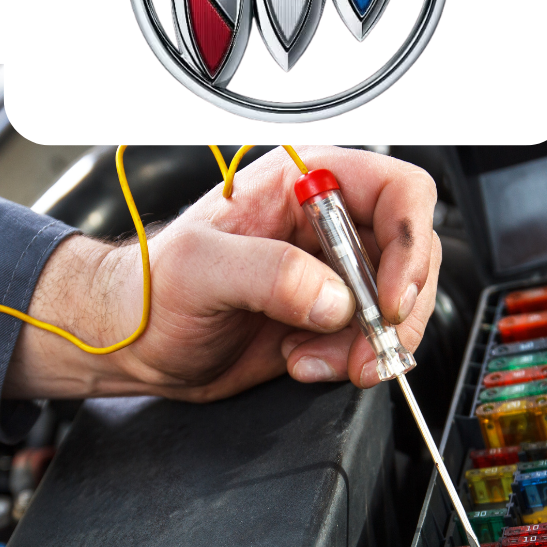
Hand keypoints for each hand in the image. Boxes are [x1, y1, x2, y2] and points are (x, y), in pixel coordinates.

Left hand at [3, 146, 441, 401]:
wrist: (136, 342)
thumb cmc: (151, 288)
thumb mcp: (198, 269)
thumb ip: (266, 272)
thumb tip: (334, 299)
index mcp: (302, 185)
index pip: (396, 191)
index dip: (408, 242)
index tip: (389, 297)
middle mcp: (325, 225)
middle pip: (410, 254)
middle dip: (394, 310)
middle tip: (363, 348)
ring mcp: (330, 274)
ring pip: (397, 304)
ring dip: (369, 344)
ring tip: (311, 359)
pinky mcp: (327, 318)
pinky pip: (370, 339)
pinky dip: (350, 361)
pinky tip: (302, 361)